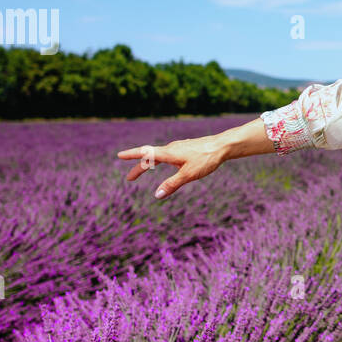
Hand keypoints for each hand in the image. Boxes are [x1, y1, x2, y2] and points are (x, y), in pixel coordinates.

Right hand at [117, 133, 232, 198]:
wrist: (222, 146)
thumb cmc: (205, 159)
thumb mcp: (188, 175)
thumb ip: (172, 185)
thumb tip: (157, 195)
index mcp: (168, 153)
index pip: (145, 154)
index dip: (131, 156)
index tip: (119, 156)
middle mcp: (171, 148)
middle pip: (150, 157)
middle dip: (139, 167)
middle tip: (129, 178)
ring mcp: (179, 147)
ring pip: (160, 155)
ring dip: (150, 163)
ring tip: (145, 169)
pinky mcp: (186, 148)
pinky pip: (169, 154)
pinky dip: (161, 160)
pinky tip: (170, 163)